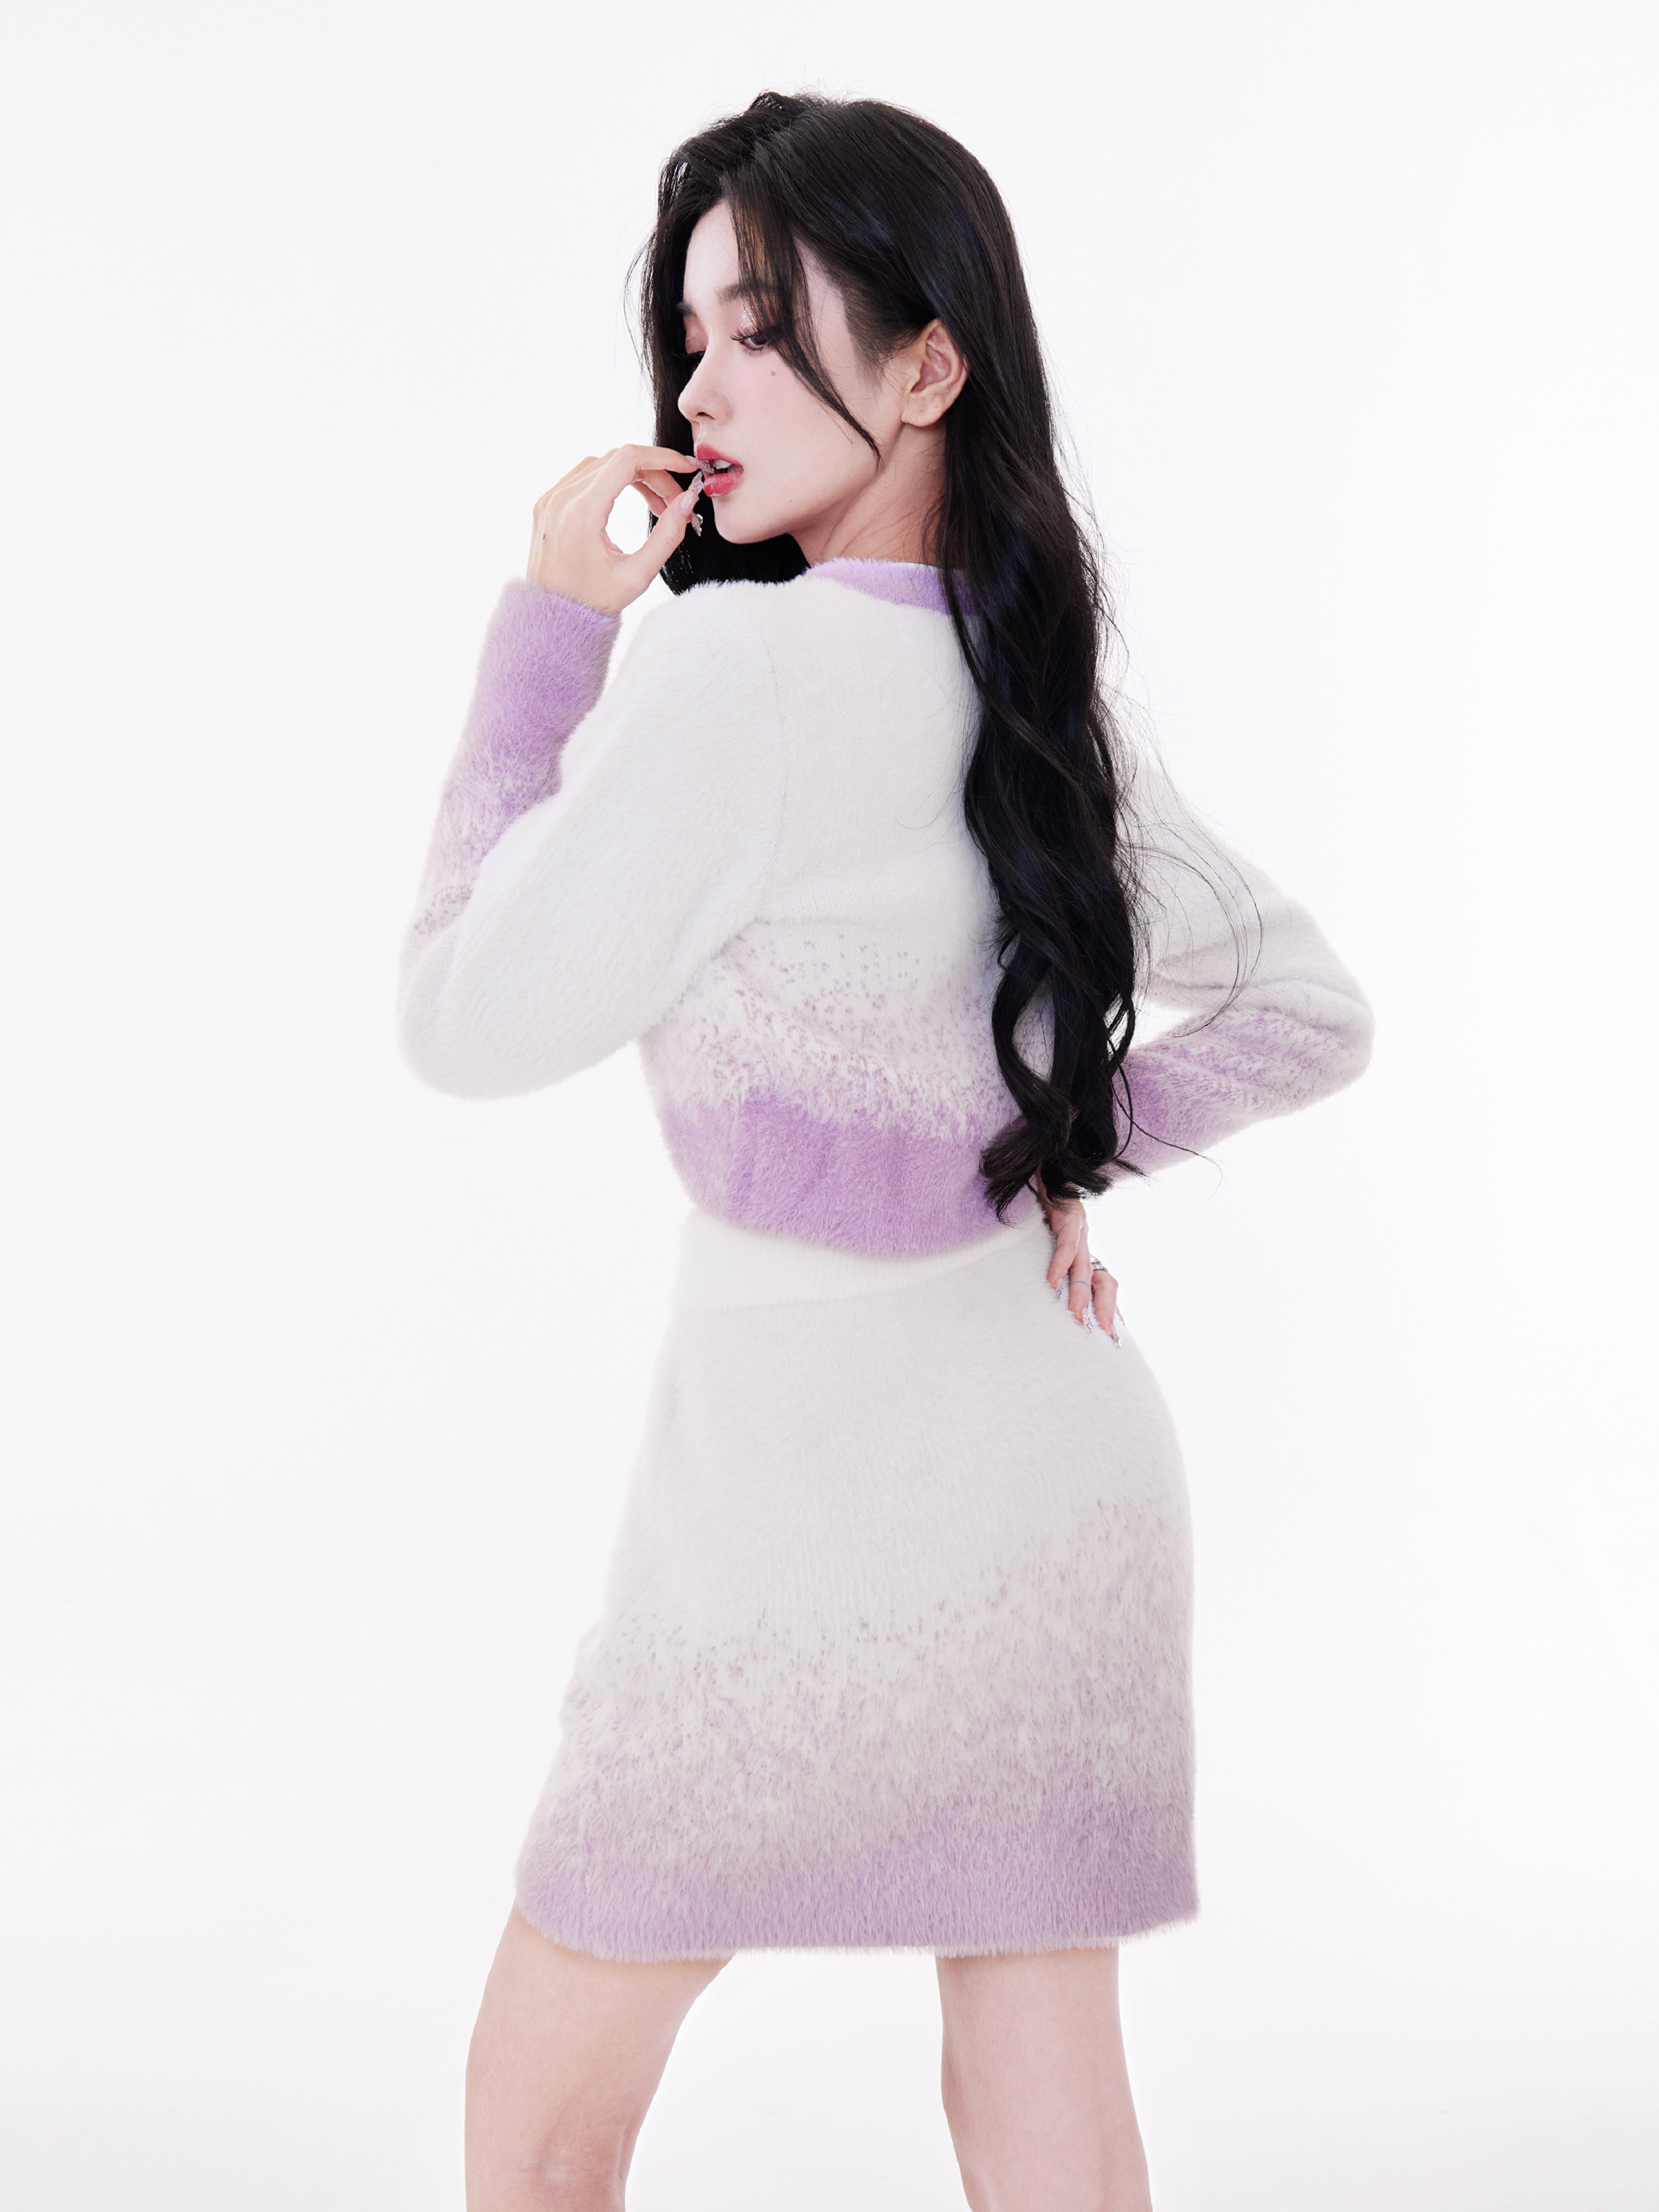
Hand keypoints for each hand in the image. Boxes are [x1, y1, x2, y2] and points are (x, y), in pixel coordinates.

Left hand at [526, 445, 703, 614]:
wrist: (551, 617)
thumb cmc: (593, 601)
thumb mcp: (638, 575)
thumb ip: (668, 536)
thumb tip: (688, 501)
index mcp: (581, 513)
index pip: (627, 459)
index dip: (663, 458)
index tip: (686, 468)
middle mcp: (561, 499)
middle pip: (617, 459)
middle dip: (654, 473)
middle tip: (674, 501)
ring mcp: (550, 498)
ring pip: (601, 464)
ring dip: (633, 475)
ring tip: (655, 505)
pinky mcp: (547, 502)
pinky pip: (583, 475)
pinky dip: (611, 480)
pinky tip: (626, 500)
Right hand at [1036, 1174, 1120, 1339]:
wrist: (1049, 1159)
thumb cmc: (1043, 1196)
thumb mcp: (1043, 1231)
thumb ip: (1046, 1254)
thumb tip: (1038, 1283)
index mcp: (1082, 1247)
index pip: (1102, 1283)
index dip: (1106, 1308)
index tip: (1108, 1334)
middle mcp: (1086, 1241)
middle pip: (1102, 1281)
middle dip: (1102, 1309)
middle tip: (1100, 1334)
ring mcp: (1080, 1229)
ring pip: (1084, 1268)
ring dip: (1081, 1294)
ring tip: (1076, 1317)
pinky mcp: (1069, 1216)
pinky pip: (1066, 1246)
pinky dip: (1059, 1266)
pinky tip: (1053, 1284)